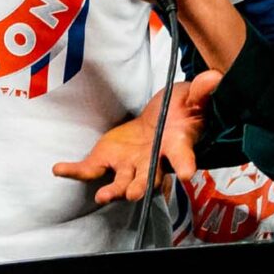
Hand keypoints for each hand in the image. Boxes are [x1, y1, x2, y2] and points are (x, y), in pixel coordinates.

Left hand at [53, 72, 222, 204]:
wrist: (159, 120)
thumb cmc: (179, 111)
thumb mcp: (191, 97)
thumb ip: (201, 91)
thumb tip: (214, 77)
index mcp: (176, 147)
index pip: (184, 157)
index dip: (185, 164)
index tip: (186, 173)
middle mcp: (153, 164)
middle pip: (149, 179)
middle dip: (142, 186)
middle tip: (136, 193)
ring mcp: (129, 166)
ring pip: (122, 182)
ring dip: (114, 190)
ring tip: (104, 196)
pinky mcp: (107, 161)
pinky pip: (90, 170)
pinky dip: (75, 171)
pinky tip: (59, 170)